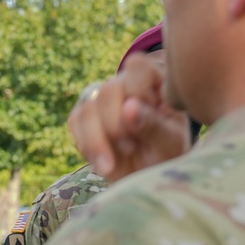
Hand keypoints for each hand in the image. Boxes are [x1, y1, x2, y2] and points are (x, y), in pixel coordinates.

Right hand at [67, 52, 189, 182]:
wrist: (148, 178)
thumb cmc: (167, 155)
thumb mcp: (170, 143)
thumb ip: (153, 125)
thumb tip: (129, 107)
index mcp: (154, 82)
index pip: (137, 66)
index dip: (138, 92)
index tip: (151, 120)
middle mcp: (125, 86)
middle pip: (108, 90)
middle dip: (116, 124)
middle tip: (131, 147)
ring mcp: (102, 100)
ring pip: (87, 107)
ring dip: (99, 140)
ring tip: (116, 162)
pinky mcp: (84, 118)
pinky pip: (74, 122)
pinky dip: (87, 146)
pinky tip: (104, 163)